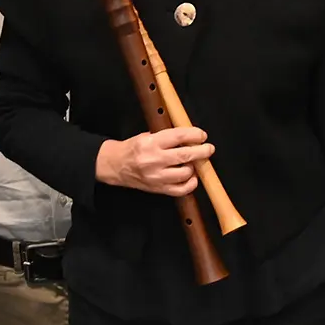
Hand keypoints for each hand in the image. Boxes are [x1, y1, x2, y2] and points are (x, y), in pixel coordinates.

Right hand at [96, 127, 213, 196]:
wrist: (116, 166)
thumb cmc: (133, 148)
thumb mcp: (147, 135)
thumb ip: (167, 137)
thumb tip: (191, 137)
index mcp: (150, 143)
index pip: (178, 136)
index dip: (194, 135)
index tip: (202, 135)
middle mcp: (154, 160)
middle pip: (185, 155)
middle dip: (202, 151)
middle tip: (209, 149)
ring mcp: (156, 177)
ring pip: (185, 173)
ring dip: (194, 167)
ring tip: (193, 162)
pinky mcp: (158, 189)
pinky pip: (181, 189)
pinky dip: (190, 183)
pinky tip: (191, 177)